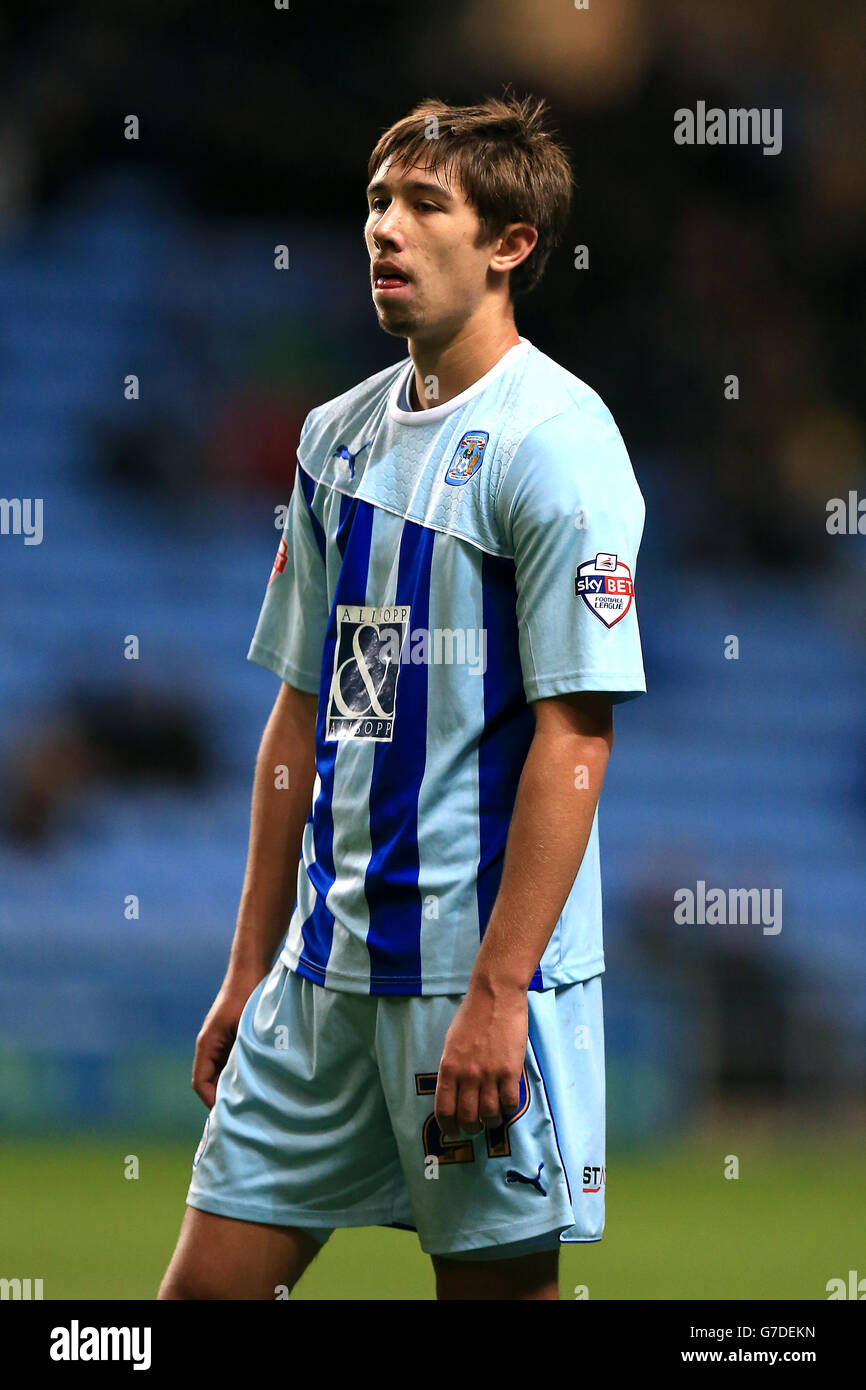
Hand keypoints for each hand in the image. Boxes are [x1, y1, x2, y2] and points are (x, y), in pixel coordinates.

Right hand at [192, 967, 264, 1107]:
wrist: (251, 970)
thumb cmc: (247, 997)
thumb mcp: (244, 1030)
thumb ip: (240, 1057)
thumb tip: (242, 1088)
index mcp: (206, 1044)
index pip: (200, 1083)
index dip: (212, 1101)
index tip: (229, 1114)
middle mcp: (210, 1045)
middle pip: (210, 1081)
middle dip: (223, 1098)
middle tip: (244, 1114)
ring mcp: (221, 1041)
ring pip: (221, 1073)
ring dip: (233, 1086)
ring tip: (253, 1101)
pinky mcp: (232, 1038)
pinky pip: (231, 1063)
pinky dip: (240, 1073)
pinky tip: (258, 1079)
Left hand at [434, 977, 527, 1140]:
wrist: (496, 995)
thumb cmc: (471, 1015)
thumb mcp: (451, 1042)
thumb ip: (452, 1068)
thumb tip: (454, 1091)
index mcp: (449, 1067)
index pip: (444, 1109)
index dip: (448, 1126)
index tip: (452, 1132)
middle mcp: (467, 1075)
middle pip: (467, 1117)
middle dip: (470, 1128)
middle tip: (474, 1127)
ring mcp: (490, 1074)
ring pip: (489, 1114)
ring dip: (490, 1122)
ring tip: (492, 1119)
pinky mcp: (511, 1071)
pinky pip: (510, 1102)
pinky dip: (508, 1110)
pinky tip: (506, 1106)